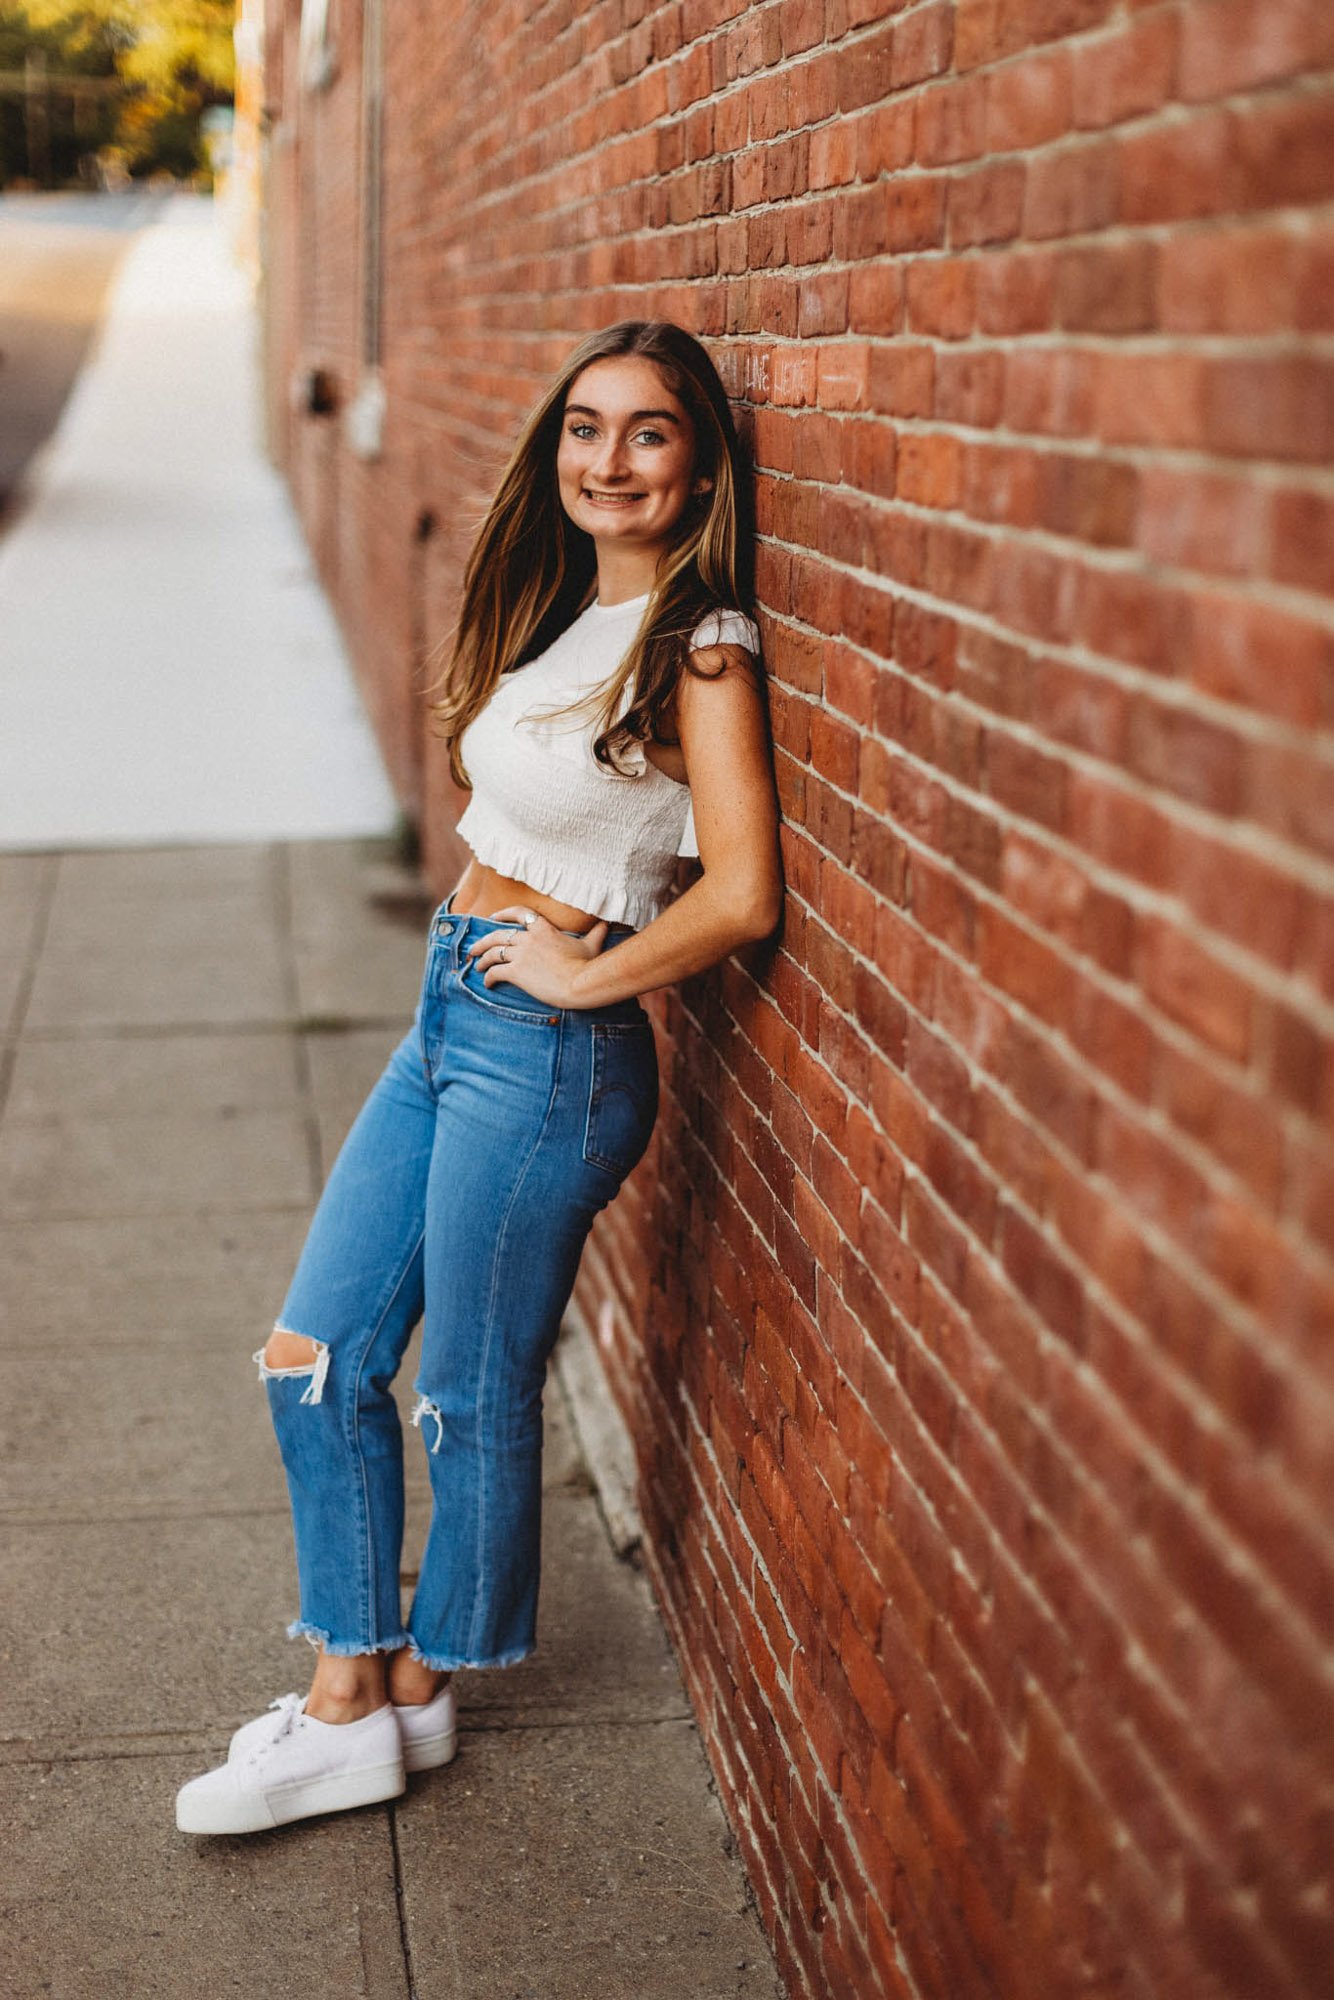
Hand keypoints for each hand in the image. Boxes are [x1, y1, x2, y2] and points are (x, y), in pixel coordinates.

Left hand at [464, 906, 609, 1008]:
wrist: (580, 983)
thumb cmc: (587, 965)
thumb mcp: (592, 945)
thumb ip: (596, 933)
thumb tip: (606, 924)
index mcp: (544, 929)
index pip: (520, 913)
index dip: (503, 914)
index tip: (492, 918)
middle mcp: (529, 938)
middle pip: (498, 934)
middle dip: (483, 941)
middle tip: (474, 948)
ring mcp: (521, 954)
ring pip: (493, 952)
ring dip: (482, 959)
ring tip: (476, 966)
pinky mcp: (516, 972)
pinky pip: (495, 971)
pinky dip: (488, 976)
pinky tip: (487, 983)